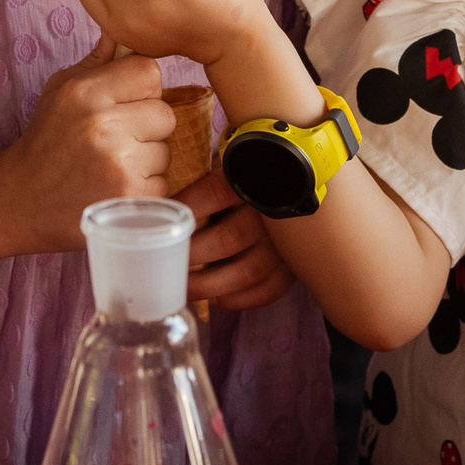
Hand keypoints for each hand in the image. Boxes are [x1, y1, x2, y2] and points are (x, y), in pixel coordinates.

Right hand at [0, 37, 176, 251]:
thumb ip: (96, 63)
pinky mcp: (130, 197)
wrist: (23, 198)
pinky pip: (162, 183)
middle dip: (148, 127)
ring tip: (114, 165)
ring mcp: (119, 164)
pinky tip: (115, 187)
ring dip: (147, 160)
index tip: (125, 104)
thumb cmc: (47, 139)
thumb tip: (121, 31)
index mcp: (86, 92)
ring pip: (166, 151)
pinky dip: (144, 188)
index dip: (142, 89)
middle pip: (165, 113)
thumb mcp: (60, 90)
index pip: (149, 72)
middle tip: (119, 139)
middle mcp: (103, 125)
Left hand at [176, 165, 291, 311]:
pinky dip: (240, 299)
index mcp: (254, 179)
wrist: (301, 184)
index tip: (163, 222)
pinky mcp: (295, 266)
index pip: (214, 192)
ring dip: (210, 285)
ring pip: (248, 272)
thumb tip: (166, 199)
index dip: (186, 209)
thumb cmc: (254, 176)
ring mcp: (288, 243)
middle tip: (167, 261)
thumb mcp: (235, 165)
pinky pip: (268, 290)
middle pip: (229, 238)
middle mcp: (273, 212)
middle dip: (192, 255)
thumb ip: (210, 176)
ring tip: (185, 288)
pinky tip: (217, 297)